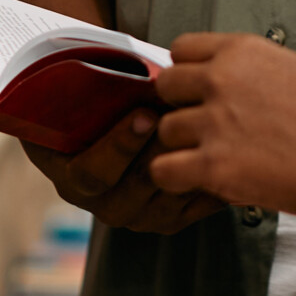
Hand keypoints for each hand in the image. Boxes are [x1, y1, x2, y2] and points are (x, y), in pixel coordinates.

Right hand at [20, 107, 224, 234]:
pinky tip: (222, 150)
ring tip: (208, 130)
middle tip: (186, 119)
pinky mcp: (169, 218)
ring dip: (188, 161)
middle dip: (162, 150)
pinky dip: (209, 178)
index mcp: (72, 177)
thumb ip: (102, 93)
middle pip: (134, 189)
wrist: (115, 124)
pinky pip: (192, 205)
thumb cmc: (101, 104)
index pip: (92, 173)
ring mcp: (136, 214)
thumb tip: (143, 76)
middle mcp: (102, 202)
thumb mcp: (89, 99)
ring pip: (167, 197)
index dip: (119, 145)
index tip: (145, 113)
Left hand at [150, 34, 295, 219]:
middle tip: (205, 128)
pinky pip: (162, 170)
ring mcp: (216, 122)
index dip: (188, 73)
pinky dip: (176, 178)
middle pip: (166, 87)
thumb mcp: (294, 70)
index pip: (181, 48)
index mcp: (244, 50)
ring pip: (165, 130)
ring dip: (184, 147)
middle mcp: (223, 78)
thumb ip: (252, 70)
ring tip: (214, 157)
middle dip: (181, 107)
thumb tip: (221, 79)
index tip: (200, 92)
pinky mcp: (214, 165)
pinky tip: (200, 179)